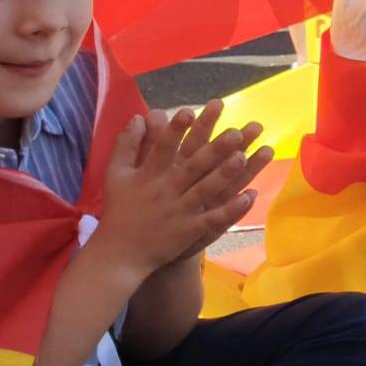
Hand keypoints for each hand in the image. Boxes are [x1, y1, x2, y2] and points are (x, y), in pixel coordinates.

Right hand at [90, 106, 273, 277]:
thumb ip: (127, 145)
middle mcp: (165, 191)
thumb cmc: (119, 210)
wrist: (119, 255)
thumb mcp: (115, 175)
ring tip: (244, 156)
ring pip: (206, 189)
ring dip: (225, 173)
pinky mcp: (188, 231)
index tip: (189, 110)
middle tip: (236, 131)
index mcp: (148, 175)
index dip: (176, 130)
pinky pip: (213, 219)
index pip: (163, 147)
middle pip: (193, 166)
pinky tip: (250, 196)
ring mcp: (178, 212)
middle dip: (214, 148)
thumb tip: (139, 116)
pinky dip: (231, 209)